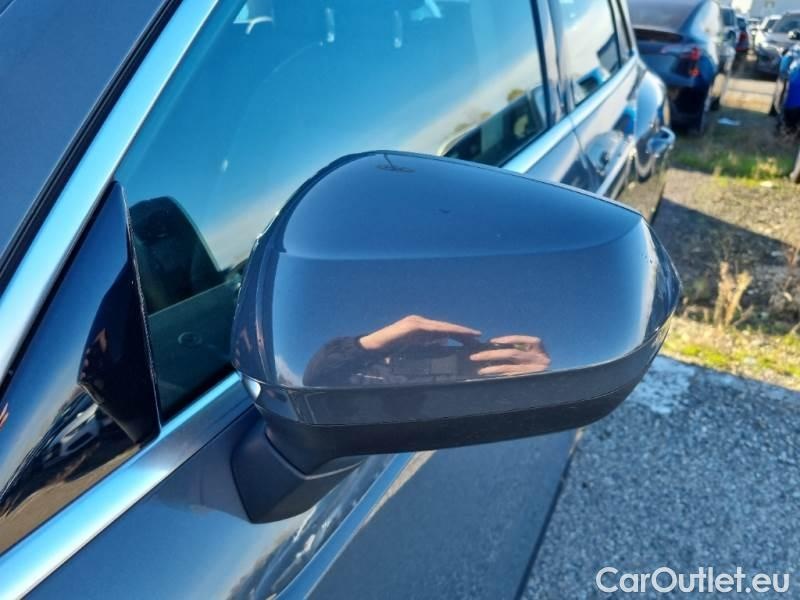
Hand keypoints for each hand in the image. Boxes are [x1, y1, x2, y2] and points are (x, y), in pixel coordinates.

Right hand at [359, 315, 480, 350]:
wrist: (372, 348)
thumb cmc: (390, 352)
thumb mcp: (413, 351)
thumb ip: (427, 348)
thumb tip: (443, 346)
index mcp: (421, 329)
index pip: (443, 332)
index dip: (458, 335)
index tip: (473, 339)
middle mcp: (420, 323)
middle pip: (446, 328)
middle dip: (462, 332)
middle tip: (478, 337)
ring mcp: (416, 322)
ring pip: (442, 327)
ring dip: (458, 331)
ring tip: (472, 336)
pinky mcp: (412, 325)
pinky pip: (433, 329)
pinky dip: (446, 331)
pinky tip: (456, 334)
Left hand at [469, 335, 549, 375]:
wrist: (554, 384)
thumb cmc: (538, 365)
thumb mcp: (533, 353)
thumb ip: (519, 348)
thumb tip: (494, 345)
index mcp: (540, 348)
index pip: (523, 340)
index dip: (507, 339)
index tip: (492, 341)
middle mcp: (539, 359)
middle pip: (512, 353)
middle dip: (491, 354)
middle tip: (475, 356)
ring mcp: (535, 372)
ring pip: (509, 368)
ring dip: (492, 368)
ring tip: (479, 370)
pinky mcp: (529, 381)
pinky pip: (511, 378)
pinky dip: (499, 376)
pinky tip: (489, 376)